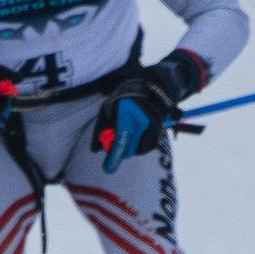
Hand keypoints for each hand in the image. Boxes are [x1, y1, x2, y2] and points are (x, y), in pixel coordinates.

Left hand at [94, 50, 207, 171]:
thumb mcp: (107, 108)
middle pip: (130, 148)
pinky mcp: (159, 128)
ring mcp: (152, 125)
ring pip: (139, 150)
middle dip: (120, 152)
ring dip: (130, 149)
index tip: (108, 168)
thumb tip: (95, 150)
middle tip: (113, 149)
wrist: (150, 85)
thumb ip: (101, 129)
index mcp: (126, 114)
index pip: (121, 140)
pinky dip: (140, 147)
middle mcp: (141, 121)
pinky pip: (148, 146)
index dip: (114, 156)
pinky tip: (135, 138)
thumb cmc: (123, 97)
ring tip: (125, 138)